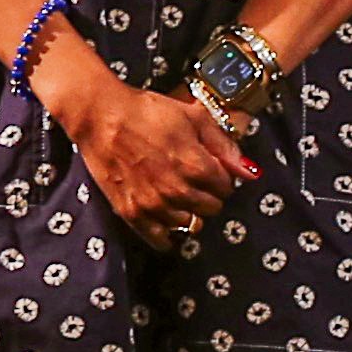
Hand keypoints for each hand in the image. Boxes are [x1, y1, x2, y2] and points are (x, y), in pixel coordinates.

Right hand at [43, 36, 251, 254]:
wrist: (100, 116)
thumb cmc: (146, 111)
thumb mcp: (193, 117)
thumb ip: (225, 146)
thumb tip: (250, 172)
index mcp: (197, 166)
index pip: (227, 187)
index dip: (221, 177)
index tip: (210, 169)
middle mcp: (178, 191)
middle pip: (211, 209)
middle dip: (208, 195)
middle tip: (194, 180)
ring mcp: (154, 205)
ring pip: (189, 224)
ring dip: (188, 211)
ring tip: (176, 194)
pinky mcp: (132, 213)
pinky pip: (161, 240)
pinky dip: (168, 234)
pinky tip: (166, 220)